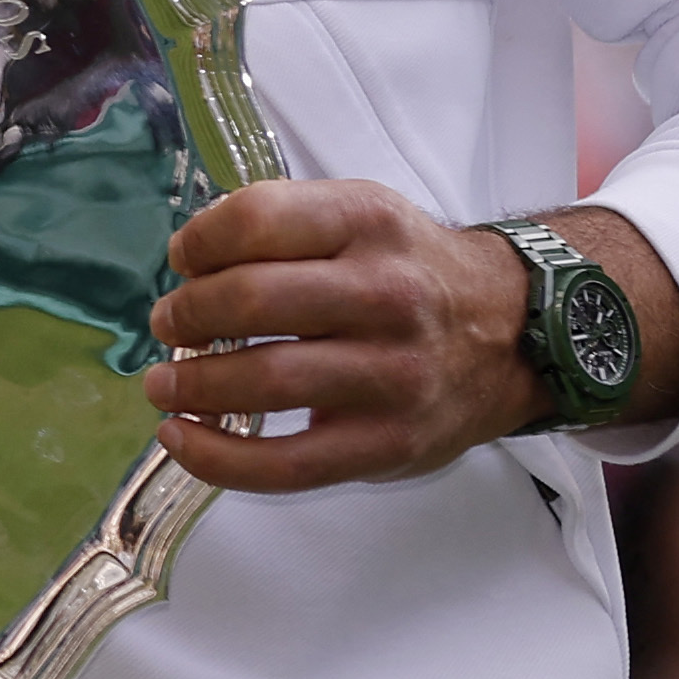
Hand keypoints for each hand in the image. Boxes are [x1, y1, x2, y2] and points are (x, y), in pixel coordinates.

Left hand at [145, 182, 678, 490]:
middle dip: (186, 315)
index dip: (199, 243)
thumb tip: (188, 265)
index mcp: (370, 222)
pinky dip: (218, 458)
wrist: (513, 334)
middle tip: (168, 324)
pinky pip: (288, 464)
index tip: (183, 261)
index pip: (257, 220)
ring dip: (192, 385)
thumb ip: (282, 225)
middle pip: (251, 301)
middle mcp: (387, 294)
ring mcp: (393, 374)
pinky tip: (182, 439)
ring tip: (165, 384)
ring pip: (266, 382)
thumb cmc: (411, 272)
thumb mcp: (360, 215)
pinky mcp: (390, 442)